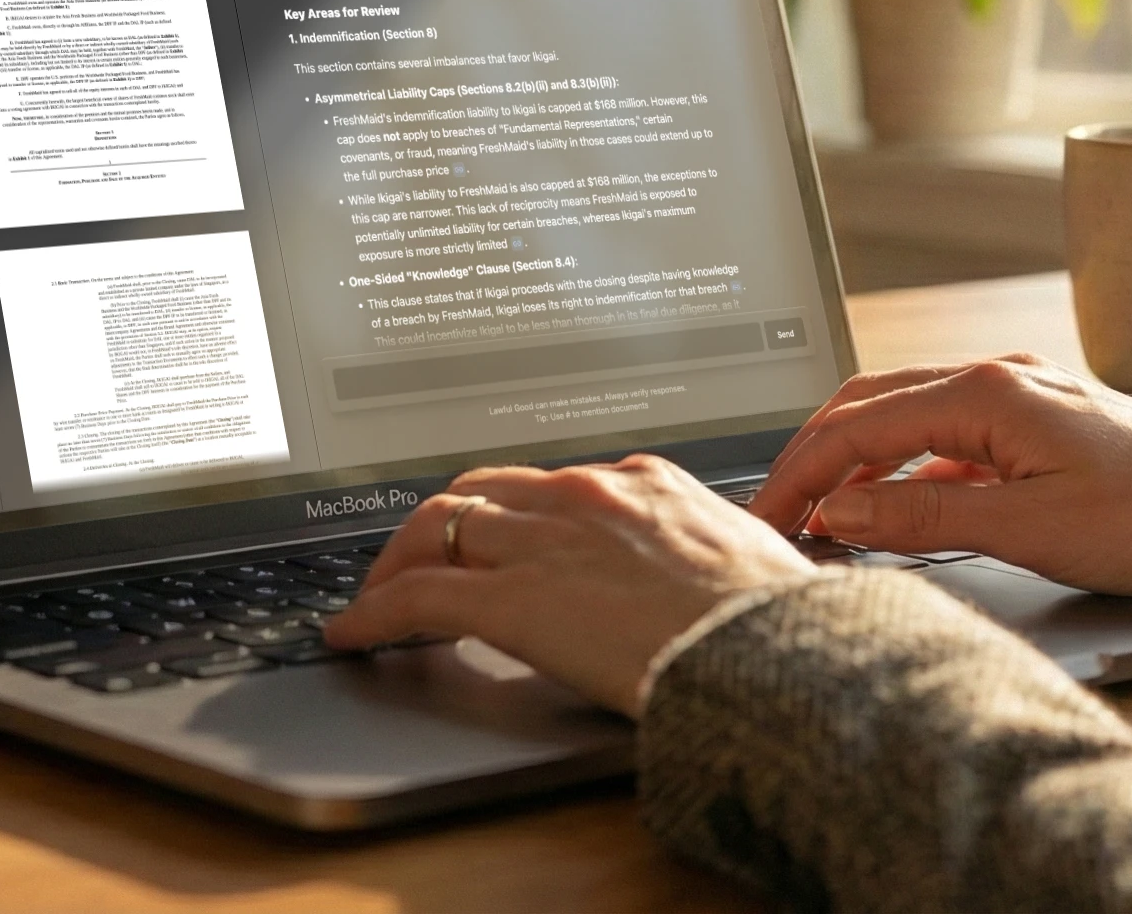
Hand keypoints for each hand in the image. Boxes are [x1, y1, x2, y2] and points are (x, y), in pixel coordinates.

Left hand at [323, 454, 816, 715]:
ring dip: (398, 560)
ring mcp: (547, 540)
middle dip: (442, 522)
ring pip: (439, 526)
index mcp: (645, 482)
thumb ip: (700, 555)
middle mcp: (587, 495)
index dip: (509, 513)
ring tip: (377, 594)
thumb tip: (698, 582)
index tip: (496, 535)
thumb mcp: (744, 561)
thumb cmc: (777, 623)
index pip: (549, 483)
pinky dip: (376, 610)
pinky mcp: (516, 599)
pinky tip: (354, 632)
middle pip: (482, 490)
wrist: (776, 650)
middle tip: (417, 558)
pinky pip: (421, 593)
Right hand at [749, 354, 1131, 596]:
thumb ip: (923, 517)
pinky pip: (947, 440)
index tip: (762, 520)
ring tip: (819, 520)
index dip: (796, 475)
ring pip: (905, 420)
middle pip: (868, 406)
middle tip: (772, 516)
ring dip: (855, 466)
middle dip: (810, 459)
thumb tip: (839, 513)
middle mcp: (998, 379)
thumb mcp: (1032, 530)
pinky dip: (904, 474)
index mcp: (987, 393)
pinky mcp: (1041, 424)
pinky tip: (895, 514)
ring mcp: (1021, 397)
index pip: (856, 426)